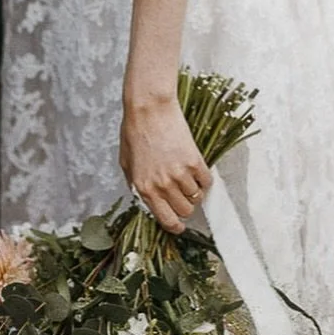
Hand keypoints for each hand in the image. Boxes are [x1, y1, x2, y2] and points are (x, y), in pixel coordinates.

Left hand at [120, 97, 212, 233]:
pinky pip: (206, 181)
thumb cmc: (135, 130)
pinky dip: (205, 179)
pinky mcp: (194, 161)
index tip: (180, 225)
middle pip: (184, 211)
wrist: (149, 108)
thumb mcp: (126, 163)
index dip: (175, 226)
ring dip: (195, 192)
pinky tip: (198, 171)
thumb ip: (136, 184)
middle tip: (184, 196)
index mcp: (144, 188)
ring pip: (196, 197)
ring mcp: (179, 174)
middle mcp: (162, 186)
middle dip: (185, 206)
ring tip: (190, 179)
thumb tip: (146, 198)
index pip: (165, 220)